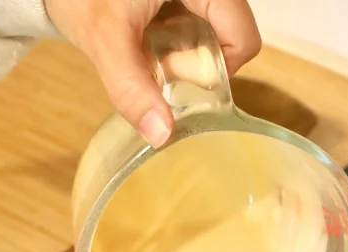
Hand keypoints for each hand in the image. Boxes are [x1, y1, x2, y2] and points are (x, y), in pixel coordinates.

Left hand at [44, 0, 260, 146]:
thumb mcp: (104, 38)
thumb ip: (132, 87)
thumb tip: (162, 135)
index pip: (243, 38)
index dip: (219, 68)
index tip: (181, 76)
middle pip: (230, 34)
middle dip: (196, 59)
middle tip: (158, 60)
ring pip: (215, 29)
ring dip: (185, 49)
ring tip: (149, 44)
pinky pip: (197, 19)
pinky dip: (175, 37)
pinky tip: (147, 35)